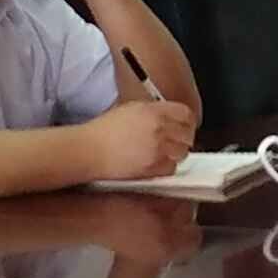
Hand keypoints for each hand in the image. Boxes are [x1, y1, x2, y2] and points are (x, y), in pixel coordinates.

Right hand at [81, 93, 199, 181]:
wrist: (90, 150)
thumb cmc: (103, 131)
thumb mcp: (131, 110)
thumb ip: (154, 112)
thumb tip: (170, 118)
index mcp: (153, 111)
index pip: (186, 114)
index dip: (187, 122)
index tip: (184, 127)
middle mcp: (158, 128)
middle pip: (188, 135)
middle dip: (182, 139)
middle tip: (174, 142)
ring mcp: (157, 148)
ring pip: (182, 153)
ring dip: (175, 154)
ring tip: (161, 153)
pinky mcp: (153, 166)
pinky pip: (171, 168)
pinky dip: (165, 167)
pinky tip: (153, 162)